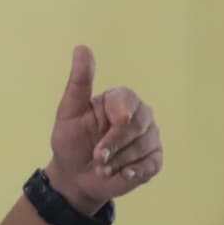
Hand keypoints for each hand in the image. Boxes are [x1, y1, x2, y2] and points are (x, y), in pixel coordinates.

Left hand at [46, 45, 162, 213]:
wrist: (75, 176)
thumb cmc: (71, 141)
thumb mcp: (69, 112)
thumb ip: (79, 81)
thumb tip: (82, 48)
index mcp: (120, 100)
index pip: (127, 105)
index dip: (116, 126)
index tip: (100, 143)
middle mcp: (140, 115)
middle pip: (138, 127)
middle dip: (114, 147)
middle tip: (97, 158)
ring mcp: (150, 137)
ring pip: (144, 147)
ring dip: (119, 162)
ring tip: (102, 168)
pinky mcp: (154, 159)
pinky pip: (151, 164)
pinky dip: (134, 172)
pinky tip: (122, 174)